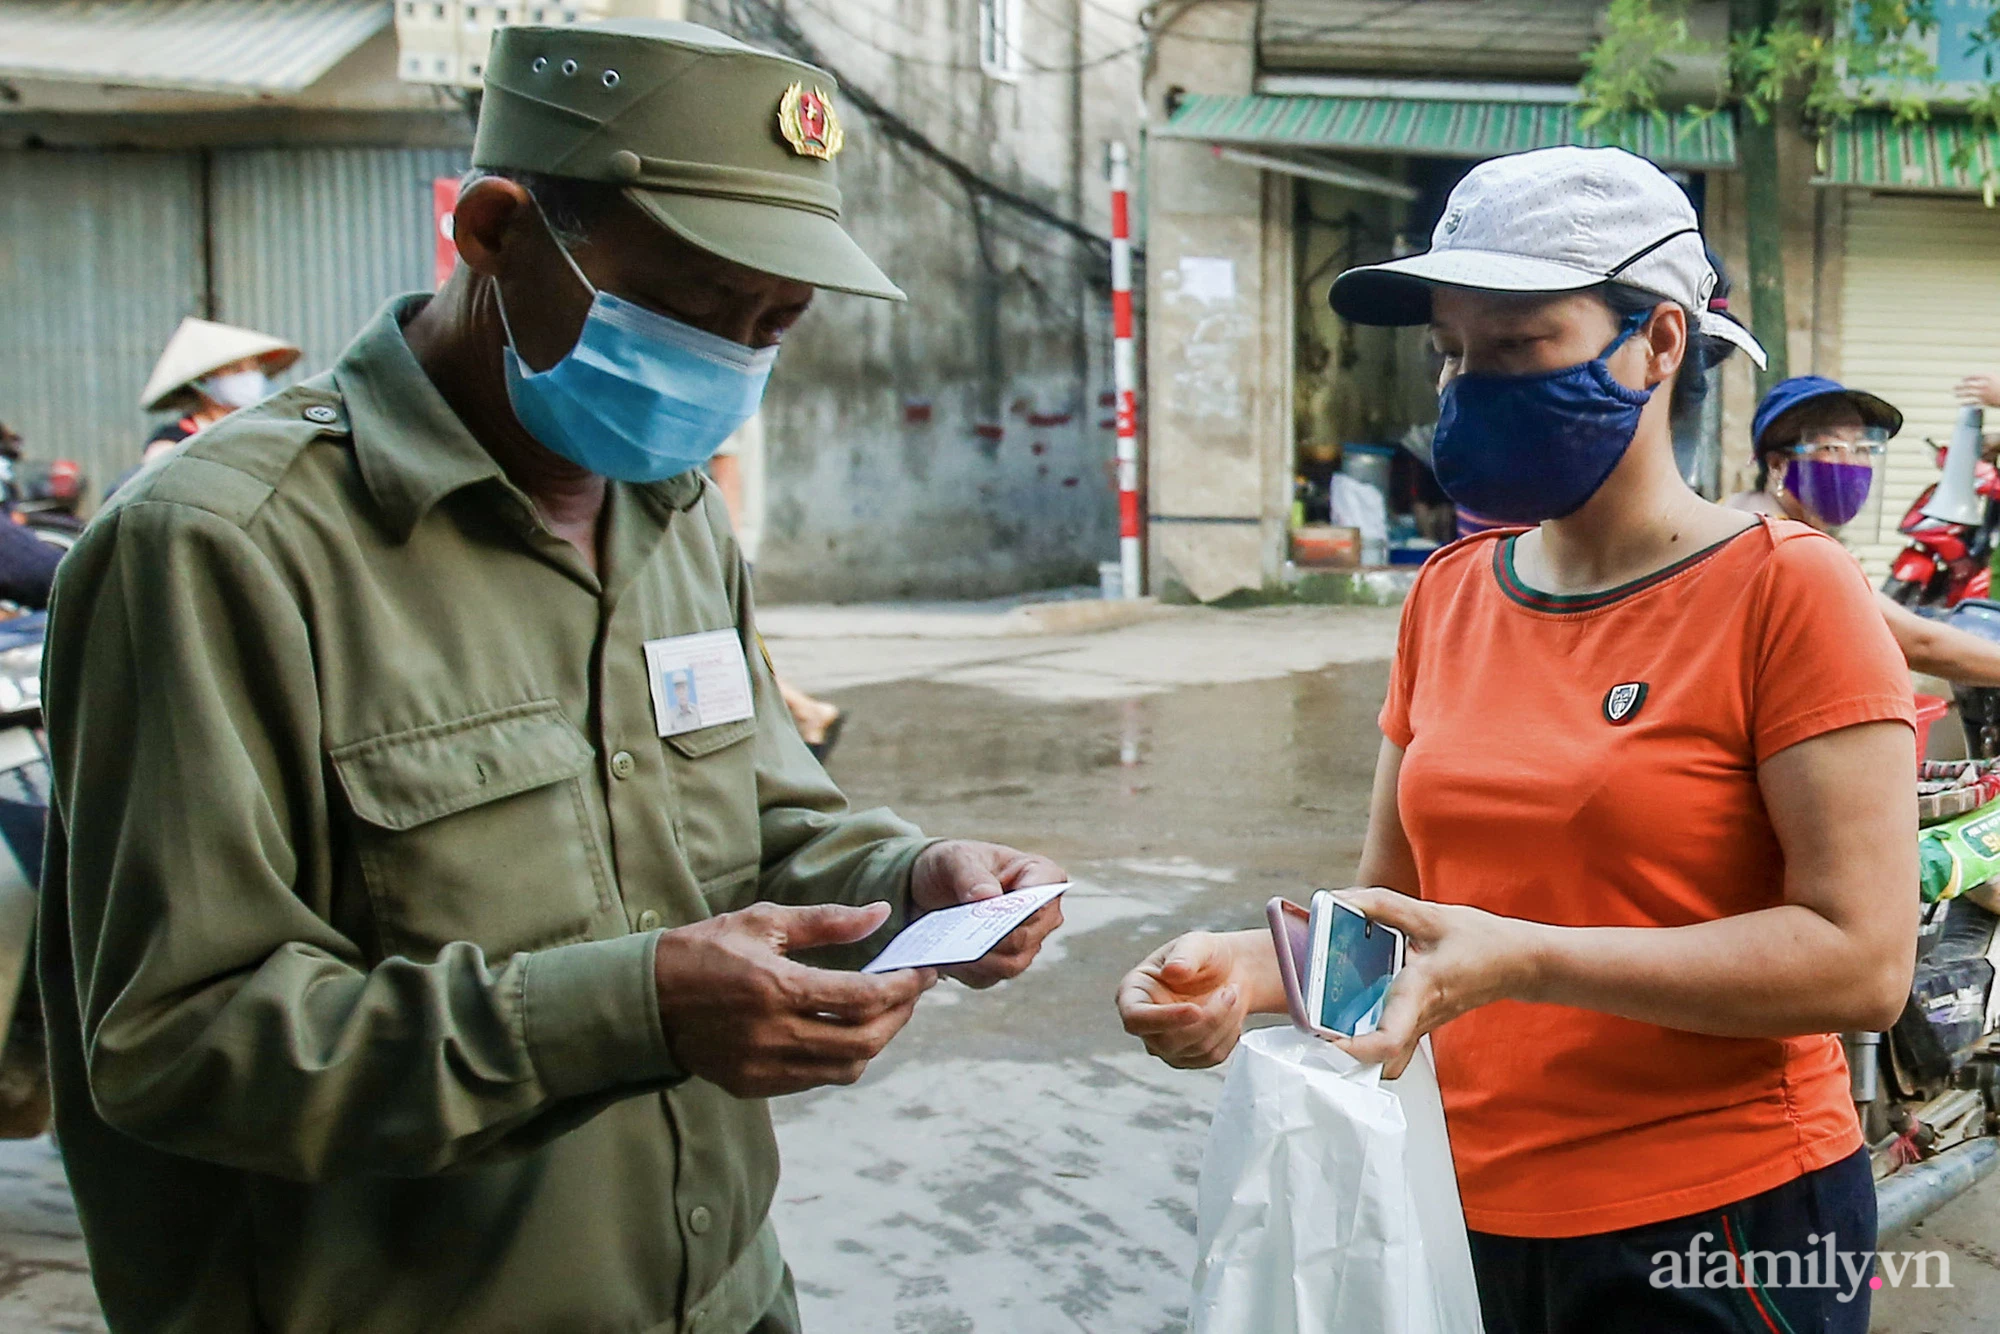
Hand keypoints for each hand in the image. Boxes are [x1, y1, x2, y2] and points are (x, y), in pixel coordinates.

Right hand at [654, 901, 935, 1097]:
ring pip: (846, 1067)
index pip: (862, 997)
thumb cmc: (705, 950)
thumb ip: (826, 921)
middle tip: (912, 992)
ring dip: (875, 1041)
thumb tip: (878, 914)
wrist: (644, 1000)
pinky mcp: (754, 1084)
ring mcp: (763, 1066)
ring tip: (884, 1011)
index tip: (923, 973)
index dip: (902, 987)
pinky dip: (842, 1057)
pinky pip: (816, 1079)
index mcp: (777, 988)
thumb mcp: (763, 922)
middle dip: (899, 1016)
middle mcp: (773, 1035)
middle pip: (864, 1040)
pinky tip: (846, 1030)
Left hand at [909, 839, 1065, 987]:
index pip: (1042, 899)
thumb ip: (971, 874)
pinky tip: (947, 956)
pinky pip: (989, 976)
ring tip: (951, 947)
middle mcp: (1041, 914)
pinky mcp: (1002, 964)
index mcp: (1041, 875)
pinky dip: (966, 968)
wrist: (934, 887)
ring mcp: (1025, 942)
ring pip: (1011, 963)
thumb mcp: (956, 858)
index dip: (1022, 910)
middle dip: (994, 938)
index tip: (993, 909)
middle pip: (1026, 937)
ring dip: (979, 958)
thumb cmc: (954, 864)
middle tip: (963, 933)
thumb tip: (988, 898)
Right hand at [1116, 932, 1252, 1068]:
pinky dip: (1229, 1035)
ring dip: (1224, 1022)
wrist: (1230, 973)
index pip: (1135, 1019)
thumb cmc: (1206, 955)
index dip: (1163, 1019)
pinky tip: (1229, 1014)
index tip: (1196, 1009)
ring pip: (1195, 1049)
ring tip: (1231, 994)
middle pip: (1168, 1041)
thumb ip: (1184, 955)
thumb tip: (1172, 971)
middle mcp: (1144, 1024)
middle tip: (1230, 991)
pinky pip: (1212, 1057)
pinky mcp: (1188, 1058)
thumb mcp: (1196, 944)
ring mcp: (1164, 1045)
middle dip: (1208, 1018)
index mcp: (1133, 993)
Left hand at [1330, 888, 1541, 1078]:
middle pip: (1380, 1058)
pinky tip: (1351, 1021)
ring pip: (1387, 1058)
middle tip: (1311, 1035)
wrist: (1520, 964)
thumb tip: (1338, 899)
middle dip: (1343, 1054)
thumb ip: (1382, 905)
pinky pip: (1394, 1047)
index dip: (1356, 1049)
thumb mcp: (1431, 915)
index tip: (1327, 1041)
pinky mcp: (1424, 1025)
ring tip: (1324, 1029)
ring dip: (1356, 1053)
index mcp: (1422, 988)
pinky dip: (1371, 1044)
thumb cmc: (1482, 940)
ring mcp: (1423, 1026)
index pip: (1389, 1037)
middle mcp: (1421, 1015)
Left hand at [1955, 373, 1999, 407]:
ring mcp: (1983, 394)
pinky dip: (1966, 403)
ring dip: (1960, 394)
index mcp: (1988, 377)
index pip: (1973, 376)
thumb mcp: (1996, 378)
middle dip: (1960, 386)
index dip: (1967, 378)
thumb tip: (1979, 381)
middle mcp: (1983, 384)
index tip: (1963, 380)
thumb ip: (1987, 379)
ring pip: (1968, 394)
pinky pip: (1972, 402)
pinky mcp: (1984, 402)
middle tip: (1954, 387)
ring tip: (1955, 395)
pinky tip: (1961, 404)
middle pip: (1968, 385)